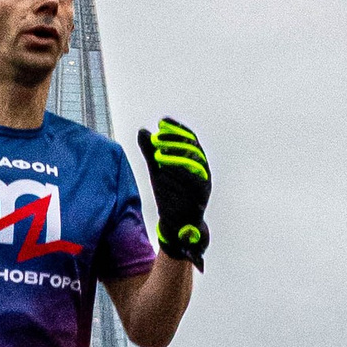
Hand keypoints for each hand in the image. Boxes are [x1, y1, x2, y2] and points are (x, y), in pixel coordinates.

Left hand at [138, 118, 211, 259]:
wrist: (176, 225)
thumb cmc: (169, 195)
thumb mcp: (157, 171)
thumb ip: (151, 152)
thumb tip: (143, 130)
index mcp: (196, 162)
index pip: (190, 139)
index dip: (177, 128)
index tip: (163, 121)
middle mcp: (203, 171)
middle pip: (193, 149)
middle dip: (175, 141)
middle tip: (158, 138)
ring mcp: (203, 184)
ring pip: (192, 164)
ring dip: (174, 156)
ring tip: (157, 154)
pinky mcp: (199, 198)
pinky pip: (191, 181)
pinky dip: (177, 173)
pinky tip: (162, 168)